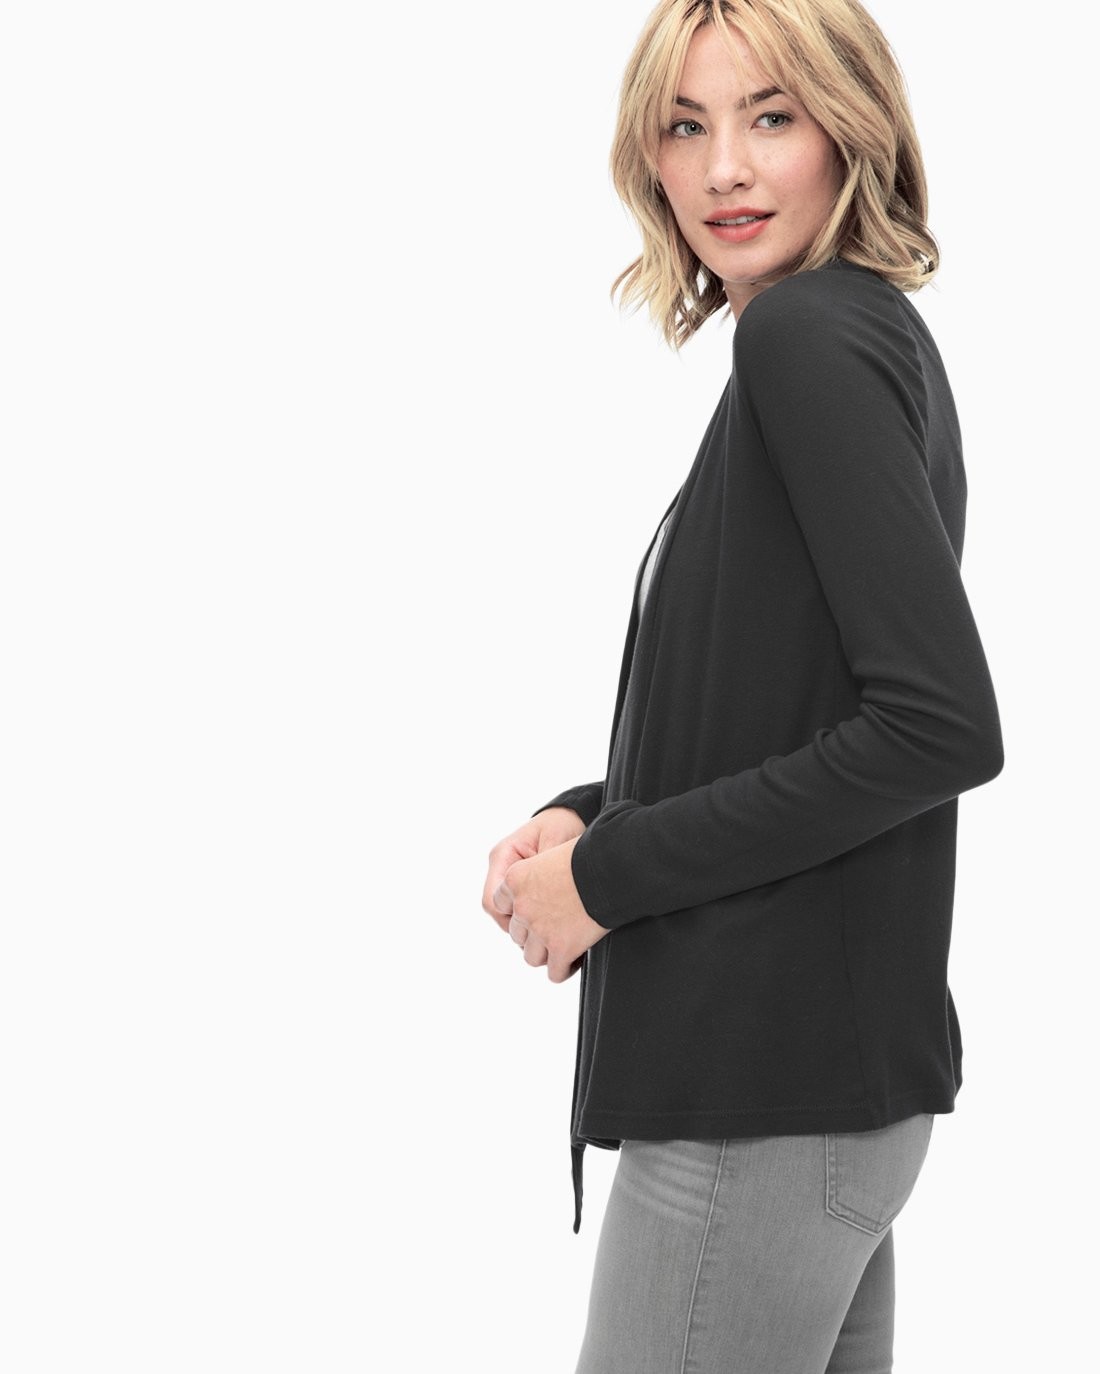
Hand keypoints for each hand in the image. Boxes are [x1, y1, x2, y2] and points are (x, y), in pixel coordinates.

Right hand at [482, 808, 586, 934]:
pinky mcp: (520, 881)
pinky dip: (532, 915)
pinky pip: (518, 906)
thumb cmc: (562, 824)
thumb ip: (545, 870)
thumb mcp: (556, 843)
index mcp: (503, 856)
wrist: (571, 816)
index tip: (534, 925)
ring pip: (506, 912)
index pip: (492, 900)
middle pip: (497, 910)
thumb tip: (543, 898)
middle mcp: (501, 867)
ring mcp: (509, 875)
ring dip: (525, 922)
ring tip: (550, 924)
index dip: (510, 918)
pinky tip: (551, 916)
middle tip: (545, 930)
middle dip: (519, 925)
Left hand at [492, 838, 608, 983]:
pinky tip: (574, 959)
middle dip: (532, 932)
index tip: (531, 909)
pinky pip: (555, 972)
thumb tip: (538, 887)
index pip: (499, 903)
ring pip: (531, 956)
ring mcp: (541, 930)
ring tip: (561, 945)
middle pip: (517, 932)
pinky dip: (563, 969)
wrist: (611, 869)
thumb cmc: (588, 856)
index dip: (516, 909)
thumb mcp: (551, 849)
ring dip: (545, 952)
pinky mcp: (561, 948)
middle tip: (552, 926)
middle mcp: (523, 906)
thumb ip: (535, 873)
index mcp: (516, 879)